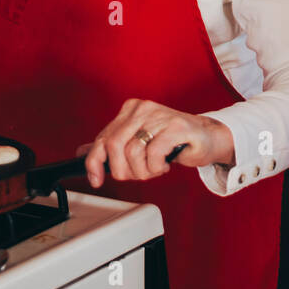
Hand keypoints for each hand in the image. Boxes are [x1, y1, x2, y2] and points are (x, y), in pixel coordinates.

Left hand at [81, 100, 234, 187]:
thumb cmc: (172, 141)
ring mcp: (160, 116)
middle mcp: (143, 109)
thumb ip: (113, 146)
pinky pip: (154, 153)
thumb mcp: (138, 142)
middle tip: (137, 175)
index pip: (103, 138)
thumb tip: (82, 154)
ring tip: (154, 169)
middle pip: (115, 145)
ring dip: (143, 171)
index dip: (95, 162)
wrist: (207, 137)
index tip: (96, 180)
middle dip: (122, 170)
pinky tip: (164, 165)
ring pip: (133, 152)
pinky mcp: (176, 127)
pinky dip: (156, 167)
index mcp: (130, 110)